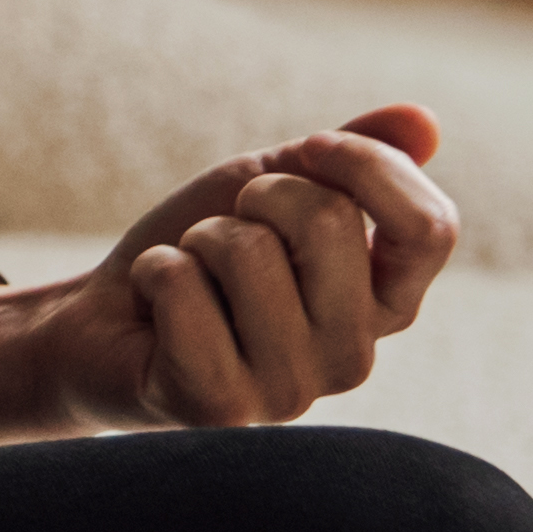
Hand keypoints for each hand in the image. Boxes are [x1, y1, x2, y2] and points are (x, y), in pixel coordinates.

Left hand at [0, 108, 461, 437]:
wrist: (100, 319)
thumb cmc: (199, 253)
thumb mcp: (276, 187)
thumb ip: (353, 160)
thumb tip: (425, 122)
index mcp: (383, 306)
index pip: (431, 229)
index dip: (366, 165)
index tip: (309, 150)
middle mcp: (352, 358)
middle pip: (330, 221)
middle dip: (256, 196)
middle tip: (223, 234)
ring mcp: (288, 392)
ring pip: (248, 250)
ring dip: (197, 240)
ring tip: (191, 276)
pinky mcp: (218, 409)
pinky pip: (184, 290)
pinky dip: (154, 271)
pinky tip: (156, 311)